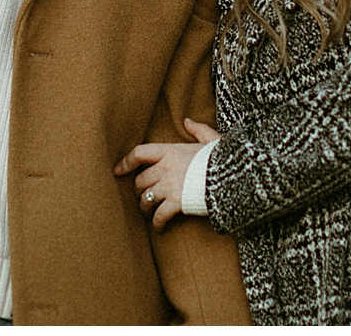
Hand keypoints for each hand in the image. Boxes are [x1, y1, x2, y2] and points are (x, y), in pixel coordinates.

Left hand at [113, 117, 219, 231]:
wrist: (233, 176)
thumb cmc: (223, 158)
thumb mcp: (212, 140)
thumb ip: (198, 130)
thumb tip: (187, 121)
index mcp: (171, 150)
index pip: (139, 153)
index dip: (125, 162)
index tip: (117, 170)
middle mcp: (166, 167)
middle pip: (140, 180)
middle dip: (138, 190)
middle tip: (142, 197)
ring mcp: (170, 185)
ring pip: (146, 199)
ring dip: (145, 208)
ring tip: (148, 214)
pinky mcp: (177, 202)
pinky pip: (159, 215)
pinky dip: (157, 223)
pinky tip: (159, 228)